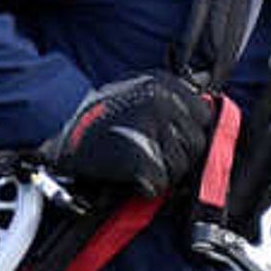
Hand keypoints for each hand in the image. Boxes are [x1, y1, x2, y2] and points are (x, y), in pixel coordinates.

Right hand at [46, 72, 217, 192]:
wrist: (63, 140)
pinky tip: (130, 177)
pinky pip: (160, 183)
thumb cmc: (99, 119)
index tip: (170, 140)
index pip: (204, 116)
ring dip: (162, 174)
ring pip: (181, 166)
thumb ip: (172, 96)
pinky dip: (146, 187)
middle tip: (149, 156)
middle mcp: (161, 100)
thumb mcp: (137, 91)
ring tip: (136, 163)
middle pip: (196, 144)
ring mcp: (150, 127)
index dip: (189, 134)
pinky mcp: (139, 155)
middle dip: (177, 157)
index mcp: (164, 83)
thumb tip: (207, 96)